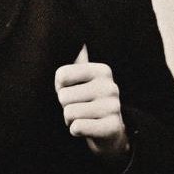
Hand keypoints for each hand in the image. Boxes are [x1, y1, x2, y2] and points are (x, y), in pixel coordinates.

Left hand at [54, 45, 129, 165]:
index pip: (61, 75)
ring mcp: (114, 107)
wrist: (110, 131)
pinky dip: (75, 130)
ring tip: (84, 118)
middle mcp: (110, 86)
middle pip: (63, 96)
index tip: (72, 91)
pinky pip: (77, 127)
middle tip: (79, 108)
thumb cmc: (88, 101)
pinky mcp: (112, 127)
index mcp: (102, 70)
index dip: (60, 87)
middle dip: (66, 106)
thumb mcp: (82, 79)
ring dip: (70, 120)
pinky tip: (86, 128)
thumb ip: (77, 60)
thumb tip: (80, 42)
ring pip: (69, 113)